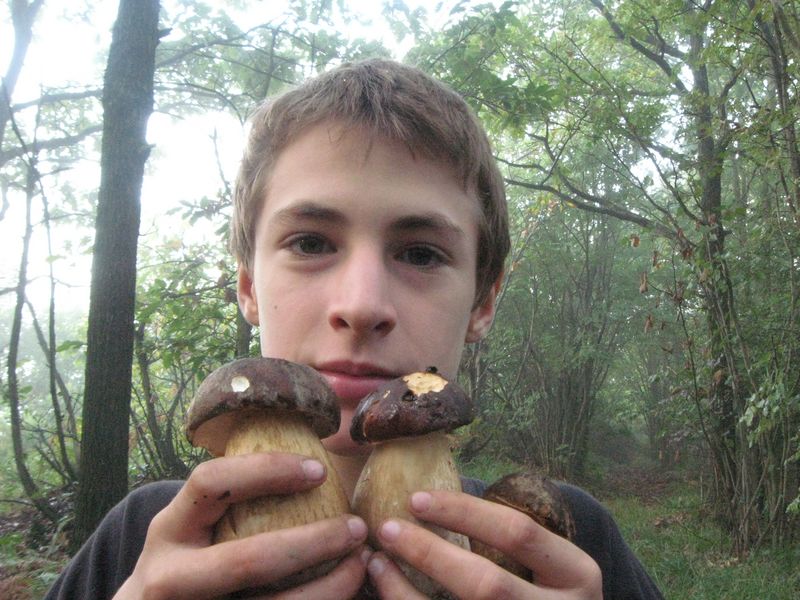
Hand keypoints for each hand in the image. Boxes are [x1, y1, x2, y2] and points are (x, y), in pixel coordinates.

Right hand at [114, 452, 369, 598]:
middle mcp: (170, 577)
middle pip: (247, 561)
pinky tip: (344, 590)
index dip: (266, 470)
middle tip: (356, 527)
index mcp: (169, 530)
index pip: (210, 483)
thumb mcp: (192, 526)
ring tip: (360, 563)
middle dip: (312, 543)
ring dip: (329, 587)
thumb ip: (231, 500)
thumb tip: (315, 459)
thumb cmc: (191, 559)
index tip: (318, 470)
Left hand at [366, 490, 601, 598]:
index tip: (417, 499)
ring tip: (377, 563)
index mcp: (578, 575)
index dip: (464, 512)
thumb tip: (433, 502)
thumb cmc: (545, 592)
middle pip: (486, 583)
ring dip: (405, 590)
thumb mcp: (551, 565)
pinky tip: (389, 591)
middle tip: (388, 529)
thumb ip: (512, 540)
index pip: (518, 532)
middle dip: (429, 553)